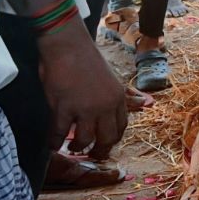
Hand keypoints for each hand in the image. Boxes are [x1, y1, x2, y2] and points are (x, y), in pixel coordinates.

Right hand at [35, 27, 126, 158]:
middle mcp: (105, 105)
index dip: (112, 140)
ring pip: (85, 140)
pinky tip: (52, 143)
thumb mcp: (111, 78)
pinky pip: (59, 133)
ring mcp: (85, 107)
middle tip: (91, 154)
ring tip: (71, 146)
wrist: (68, 45)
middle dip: (99, 151)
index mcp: (117, 97)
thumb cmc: (86, 59)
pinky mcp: (64, 107)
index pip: (121, 127)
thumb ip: (121, 95)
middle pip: (107, 139)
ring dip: (77, 147)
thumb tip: (146, 103)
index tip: (104, 144)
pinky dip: (54, 141)